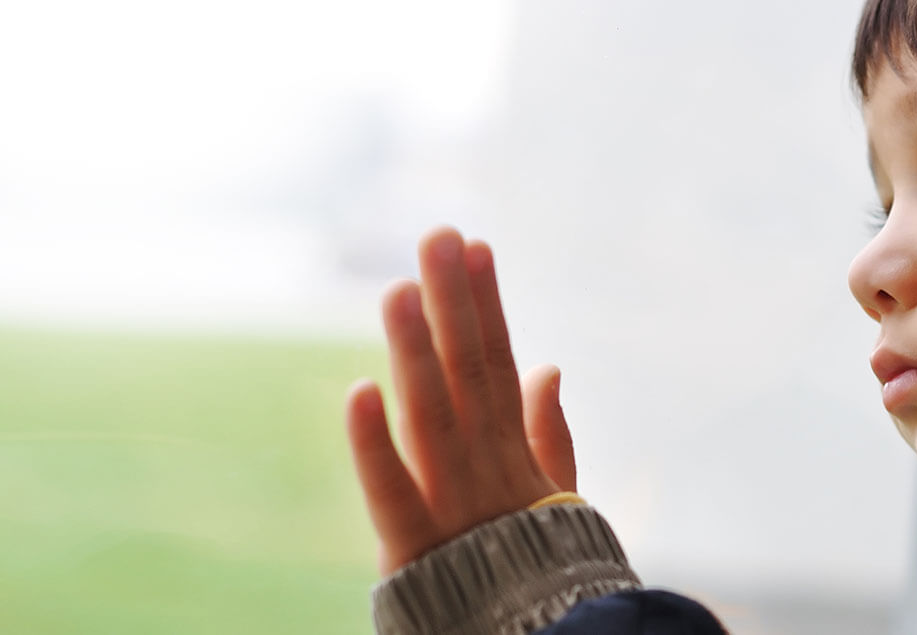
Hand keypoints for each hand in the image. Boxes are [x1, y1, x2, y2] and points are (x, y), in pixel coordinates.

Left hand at [344, 227, 577, 575]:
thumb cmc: (544, 576)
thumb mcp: (557, 501)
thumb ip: (550, 436)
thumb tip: (547, 365)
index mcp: (513, 455)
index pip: (498, 365)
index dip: (487, 305)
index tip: (477, 246)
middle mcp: (484, 468)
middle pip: (468, 375)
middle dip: (454, 303)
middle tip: (439, 236)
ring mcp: (453, 504)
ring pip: (432, 414)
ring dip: (418, 349)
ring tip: (401, 287)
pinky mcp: (414, 547)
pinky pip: (391, 491)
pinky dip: (374, 444)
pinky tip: (359, 389)